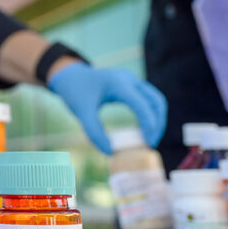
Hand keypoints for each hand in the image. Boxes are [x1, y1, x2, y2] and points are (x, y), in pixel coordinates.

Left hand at [47, 63, 167, 153]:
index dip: (149, 124)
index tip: (149, 144)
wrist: (69, 76)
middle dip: (158, 123)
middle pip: (156, 101)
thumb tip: (110, 152)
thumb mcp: (81, 112)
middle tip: (151, 143)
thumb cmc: (75, 92)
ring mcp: (132, 80)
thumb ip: (94, 131)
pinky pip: (148, 99)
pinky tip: (144, 129)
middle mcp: (129, 79)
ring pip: (156, 99)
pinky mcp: (131, 85)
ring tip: (150, 138)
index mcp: (118, 83)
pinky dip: (151, 114)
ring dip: (157, 118)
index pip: (142, 104)